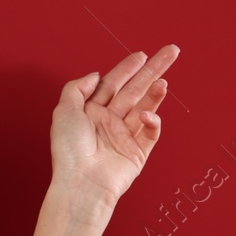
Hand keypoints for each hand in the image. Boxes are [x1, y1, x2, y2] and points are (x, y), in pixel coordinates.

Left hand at [51, 44, 179, 205]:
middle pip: (135, 89)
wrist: (81, 183)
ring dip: (155, 93)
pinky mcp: (137, 153)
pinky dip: (152, 122)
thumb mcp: (64, 110)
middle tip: (171, 52)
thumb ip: (77, 88)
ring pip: (145, 107)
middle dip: (152, 70)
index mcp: (91, 112)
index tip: (141, 54)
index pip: (113, 83)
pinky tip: (147, 115)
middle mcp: (109, 122)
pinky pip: (150, 133)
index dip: (127, 68)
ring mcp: (124, 137)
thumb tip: (95, 74)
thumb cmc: (69, 150)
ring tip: (163, 81)